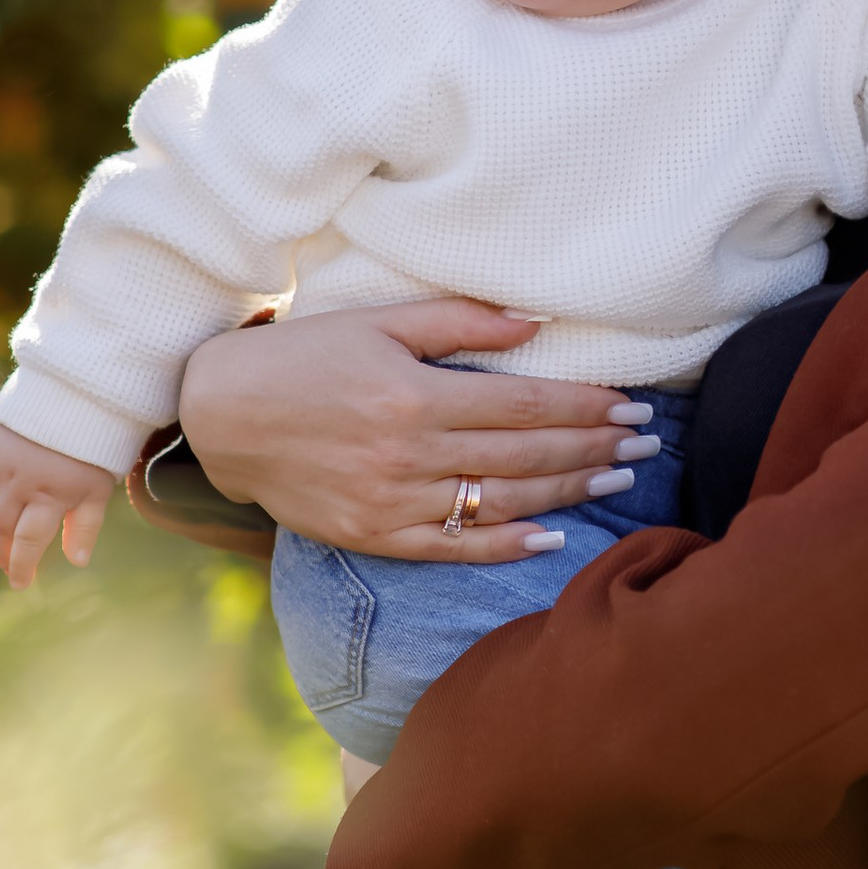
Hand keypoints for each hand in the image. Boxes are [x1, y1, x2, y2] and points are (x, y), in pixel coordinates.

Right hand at [0, 424, 116, 585]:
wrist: (75, 400)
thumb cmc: (91, 451)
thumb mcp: (97, 489)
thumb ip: (85, 526)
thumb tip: (77, 562)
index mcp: (50, 493)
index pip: (27, 542)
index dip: (20, 566)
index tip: (20, 584)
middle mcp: (19, 480)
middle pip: (1, 529)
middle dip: (3, 553)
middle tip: (8, 566)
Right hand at [177, 299, 646, 561]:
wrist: (222, 417)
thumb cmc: (305, 357)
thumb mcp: (379, 322)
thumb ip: (460, 321)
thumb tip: (538, 323)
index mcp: (416, 395)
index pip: (527, 406)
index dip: (587, 408)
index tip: (632, 406)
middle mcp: (409, 454)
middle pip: (527, 456)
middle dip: (594, 448)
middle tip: (646, 443)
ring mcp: (393, 502)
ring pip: (501, 502)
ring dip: (568, 493)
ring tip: (616, 477)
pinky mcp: (374, 536)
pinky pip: (454, 547)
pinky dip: (506, 545)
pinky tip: (550, 536)